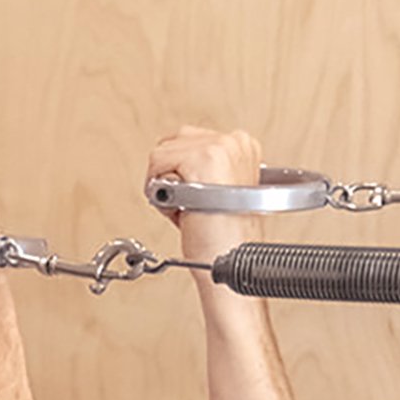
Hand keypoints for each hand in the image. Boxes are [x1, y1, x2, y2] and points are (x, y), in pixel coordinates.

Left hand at [146, 124, 266, 273]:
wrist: (230, 258)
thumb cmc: (226, 237)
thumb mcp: (220, 192)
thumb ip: (203, 171)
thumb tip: (176, 167)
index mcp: (242, 145)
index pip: (190, 141)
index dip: (181, 172)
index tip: (194, 197)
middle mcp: (233, 141)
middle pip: (174, 142)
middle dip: (171, 175)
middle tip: (187, 206)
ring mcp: (219, 147)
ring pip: (162, 153)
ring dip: (164, 186)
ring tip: (185, 210)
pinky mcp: (201, 159)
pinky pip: (157, 164)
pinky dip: (158, 193)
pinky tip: (180, 210)